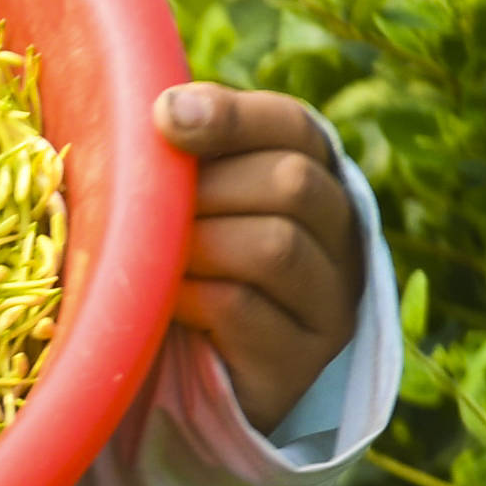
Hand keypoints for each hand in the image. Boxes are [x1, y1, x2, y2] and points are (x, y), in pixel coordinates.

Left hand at [154, 81, 365, 432]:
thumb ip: (174, 157)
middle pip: (290, 183)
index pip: (293, 127)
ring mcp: (330, 303)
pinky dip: (188, 296)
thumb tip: (145, 100)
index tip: (163, 116)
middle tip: (147, 214)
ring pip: (271, 245)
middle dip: (204, 191)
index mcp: (312, 178)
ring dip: (195, 245)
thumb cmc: (173, 272)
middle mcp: (340, 236)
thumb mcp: (177, 205)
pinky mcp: (299, 363)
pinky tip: (160, 302)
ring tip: (153, 259)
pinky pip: (241, 308)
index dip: (231, 116)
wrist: (183, 386)